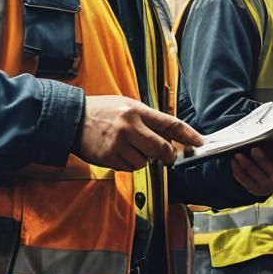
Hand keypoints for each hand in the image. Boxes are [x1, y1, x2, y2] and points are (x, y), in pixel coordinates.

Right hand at [78, 95, 201, 170]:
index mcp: (137, 111)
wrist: (73, 119)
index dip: (187, 135)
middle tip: (167, 156)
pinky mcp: (110, 157)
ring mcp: (119, 144)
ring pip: (145, 161)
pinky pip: (130, 168)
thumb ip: (148, 119)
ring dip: (143, 158)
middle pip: (160, 148)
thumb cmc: (103, 112)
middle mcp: (129, 127)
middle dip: (167, 155)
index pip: (169, 124)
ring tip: (129, 147)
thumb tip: (171, 135)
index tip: (199, 142)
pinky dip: (129, 164)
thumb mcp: (127, 105)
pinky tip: (119, 152)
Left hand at [231, 139, 272, 196]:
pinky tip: (234, 161)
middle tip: (254, 149)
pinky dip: (237, 170)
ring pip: (256, 174)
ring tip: (237, 154)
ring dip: (245, 163)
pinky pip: (245, 180)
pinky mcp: (257, 190)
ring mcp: (270, 185)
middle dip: (262, 159)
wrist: (271, 171)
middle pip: (272, 169)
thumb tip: (271, 122)